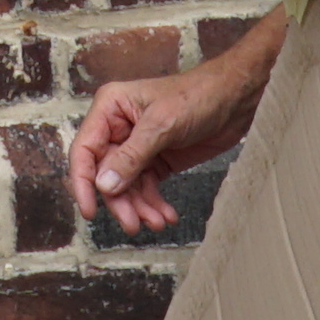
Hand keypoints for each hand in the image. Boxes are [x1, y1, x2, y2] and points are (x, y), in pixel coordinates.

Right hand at [75, 55, 265, 233]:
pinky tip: (166, 215)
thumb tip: (104, 186)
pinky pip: (146, 187)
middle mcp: (118, 128)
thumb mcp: (162, 126)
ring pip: (127, 186)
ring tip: (157, 222)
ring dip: (140, 207)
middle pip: (105, 174)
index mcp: (110, 108)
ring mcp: (137, 146)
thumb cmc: (199, 95)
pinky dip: (154, 204)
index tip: (91, 211)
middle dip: (120, 201)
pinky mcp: (157, 159)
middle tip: (133, 224)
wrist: (236, 98)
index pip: (85, 150)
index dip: (83, 182)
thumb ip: (131, 157)